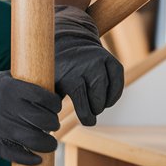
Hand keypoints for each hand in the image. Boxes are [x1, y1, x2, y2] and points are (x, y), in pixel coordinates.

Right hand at [0, 71, 61, 164]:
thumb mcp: (4, 78)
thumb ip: (24, 83)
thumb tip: (52, 86)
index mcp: (11, 89)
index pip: (43, 98)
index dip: (54, 104)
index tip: (56, 107)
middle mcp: (6, 108)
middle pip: (42, 120)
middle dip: (53, 124)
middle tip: (53, 125)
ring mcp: (0, 127)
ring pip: (33, 140)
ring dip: (47, 144)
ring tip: (50, 144)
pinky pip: (16, 154)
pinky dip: (30, 159)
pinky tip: (38, 159)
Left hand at [54, 5, 123, 125]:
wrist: (66, 39)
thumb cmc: (55, 69)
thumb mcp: (49, 83)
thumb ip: (51, 102)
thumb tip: (47, 126)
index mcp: (68, 73)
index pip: (82, 101)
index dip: (87, 116)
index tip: (88, 121)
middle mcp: (86, 65)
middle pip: (98, 97)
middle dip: (95, 109)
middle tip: (91, 112)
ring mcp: (99, 60)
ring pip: (109, 90)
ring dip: (105, 102)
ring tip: (97, 105)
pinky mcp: (110, 58)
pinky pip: (118, 80)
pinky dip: (115, 93)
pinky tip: (107, 99)